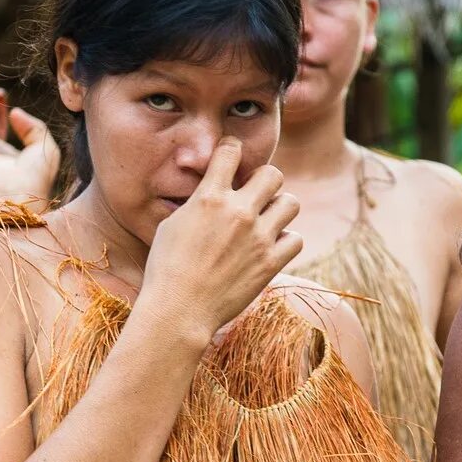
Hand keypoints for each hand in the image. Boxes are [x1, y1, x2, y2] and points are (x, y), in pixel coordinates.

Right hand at [139, 138, 301, 342]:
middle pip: (273, 174)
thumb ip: (198, 203)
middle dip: (264, 182)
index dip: (231, 150)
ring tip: (266, 222)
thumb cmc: (166, 269)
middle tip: (254, 197)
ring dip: (280, 209)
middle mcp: (238, 212)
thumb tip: (210, 192)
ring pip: (291, 202)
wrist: (178, 310)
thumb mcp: (171, 225)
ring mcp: (258, 238)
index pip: (230, 151)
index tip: (230, 160)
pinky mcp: (270, 263)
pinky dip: (286, 241)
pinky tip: (270, 247)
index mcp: (209, 197)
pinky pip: (296, 239)